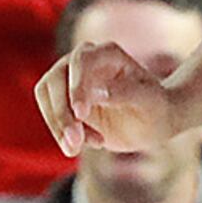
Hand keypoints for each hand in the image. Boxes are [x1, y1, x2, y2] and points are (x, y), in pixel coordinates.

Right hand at [38, 39, 178, 155]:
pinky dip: (62, 132)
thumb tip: (95, 92)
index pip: (80, 62)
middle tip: (75, 142)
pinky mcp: (64, 100)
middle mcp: (84, 61)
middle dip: (61, 113)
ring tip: (77, 148)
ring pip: (46, 95)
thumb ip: (125, 93)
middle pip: (55, 79)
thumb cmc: (155, 107)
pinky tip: (92, 143)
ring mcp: (71, 79)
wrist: (153, 122)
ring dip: (57, 124)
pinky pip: (51, 113)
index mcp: (108, 53)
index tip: (81, 114)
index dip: (76, 86)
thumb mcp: (148, 101)